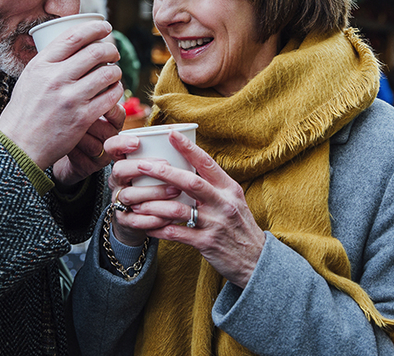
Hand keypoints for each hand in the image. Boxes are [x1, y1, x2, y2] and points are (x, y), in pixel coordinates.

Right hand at [0, 21, 123, 170]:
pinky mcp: (82, 118)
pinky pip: (110, 97)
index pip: (74, 36)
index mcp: (41, 65)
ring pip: (107, 74)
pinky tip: (113, 90)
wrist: (19, 146)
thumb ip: (48, 62)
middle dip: (111, 49)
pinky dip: (116, 91)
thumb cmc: (24, 111)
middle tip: (113, 53)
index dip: (95, 28)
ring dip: (116, 71)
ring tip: (114, 72)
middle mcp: (56, 78)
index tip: (105, 28)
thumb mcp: (29, 78)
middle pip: (95, 52)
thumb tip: (71, 44)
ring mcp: (70, 98)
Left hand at [123, 131, 265, 288]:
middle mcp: (223, 203)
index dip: (188, 148)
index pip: (207, 163)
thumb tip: (190, 165)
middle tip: (142, 165)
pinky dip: (159, 229)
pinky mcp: (207, 243)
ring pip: (179, 209)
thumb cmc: (240, 226)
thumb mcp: (234, 201)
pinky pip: (177, 234)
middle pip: (190, 182)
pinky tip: (146, 227)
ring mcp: (215, 224)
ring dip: (154, 204)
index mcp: (229, 189)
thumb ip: (214, 186)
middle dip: (163, 172)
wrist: (256, 260)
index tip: (171, 133)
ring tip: (136, 202)